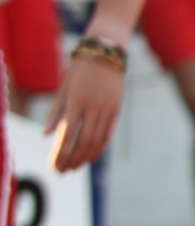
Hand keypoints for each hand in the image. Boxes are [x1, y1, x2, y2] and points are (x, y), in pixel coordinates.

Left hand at [43, 55, 122, 170]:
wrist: (106, 54)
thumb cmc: (79, 70)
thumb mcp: (63, 89)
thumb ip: (55, 112)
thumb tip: (46, 135)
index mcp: (76, 102)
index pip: (68, 134)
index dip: (61, 153)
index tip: (54, 165)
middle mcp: (93, 107)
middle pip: (84, 142)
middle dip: (72, 159)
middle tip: (63, 171)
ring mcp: (107, 109)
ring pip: (98, 141)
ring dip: (85, 157)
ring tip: (75, 167)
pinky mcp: (116, 109)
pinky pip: (108, 133)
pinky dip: (99, 147)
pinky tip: (90, 156)